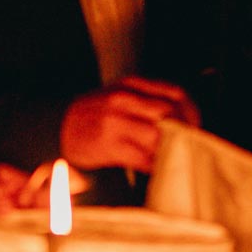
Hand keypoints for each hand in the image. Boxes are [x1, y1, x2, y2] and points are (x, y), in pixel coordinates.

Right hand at [60, 76, 199, 172]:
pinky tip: (154, 167)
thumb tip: (183, 119)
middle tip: (188, 144)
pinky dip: (154, 164)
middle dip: (184, 131)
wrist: (56, 127)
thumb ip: (147, 100)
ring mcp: (115, 122)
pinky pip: (142, 158)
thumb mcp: (120, 95)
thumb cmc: (94, 114)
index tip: (196, 125)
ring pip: (158, 135)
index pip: (174, 92)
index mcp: (130, 84)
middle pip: (170, 113)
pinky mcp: (108, 145)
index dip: (191, 111)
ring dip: (170, 149)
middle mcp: (124, 99)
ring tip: (172, 157)